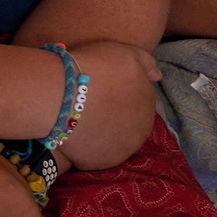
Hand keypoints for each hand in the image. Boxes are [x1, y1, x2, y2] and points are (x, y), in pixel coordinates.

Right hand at [52, 40, 160, 171]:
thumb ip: (145, 63)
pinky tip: (72, 134)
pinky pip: (95, 154)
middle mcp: (142, 128)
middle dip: (113, 115)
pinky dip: (87, 146)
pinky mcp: (101, 162)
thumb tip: (158, 77)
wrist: (58, 95)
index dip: (118, 93)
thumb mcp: (124, 54)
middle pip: (129, 122)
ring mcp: (122, 148)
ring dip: (102, 132)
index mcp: (148, 101)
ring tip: (79, 119)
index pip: (138, 100)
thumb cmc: (90, 68)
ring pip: (114, 140)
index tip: (99, 88)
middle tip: (88, 104)